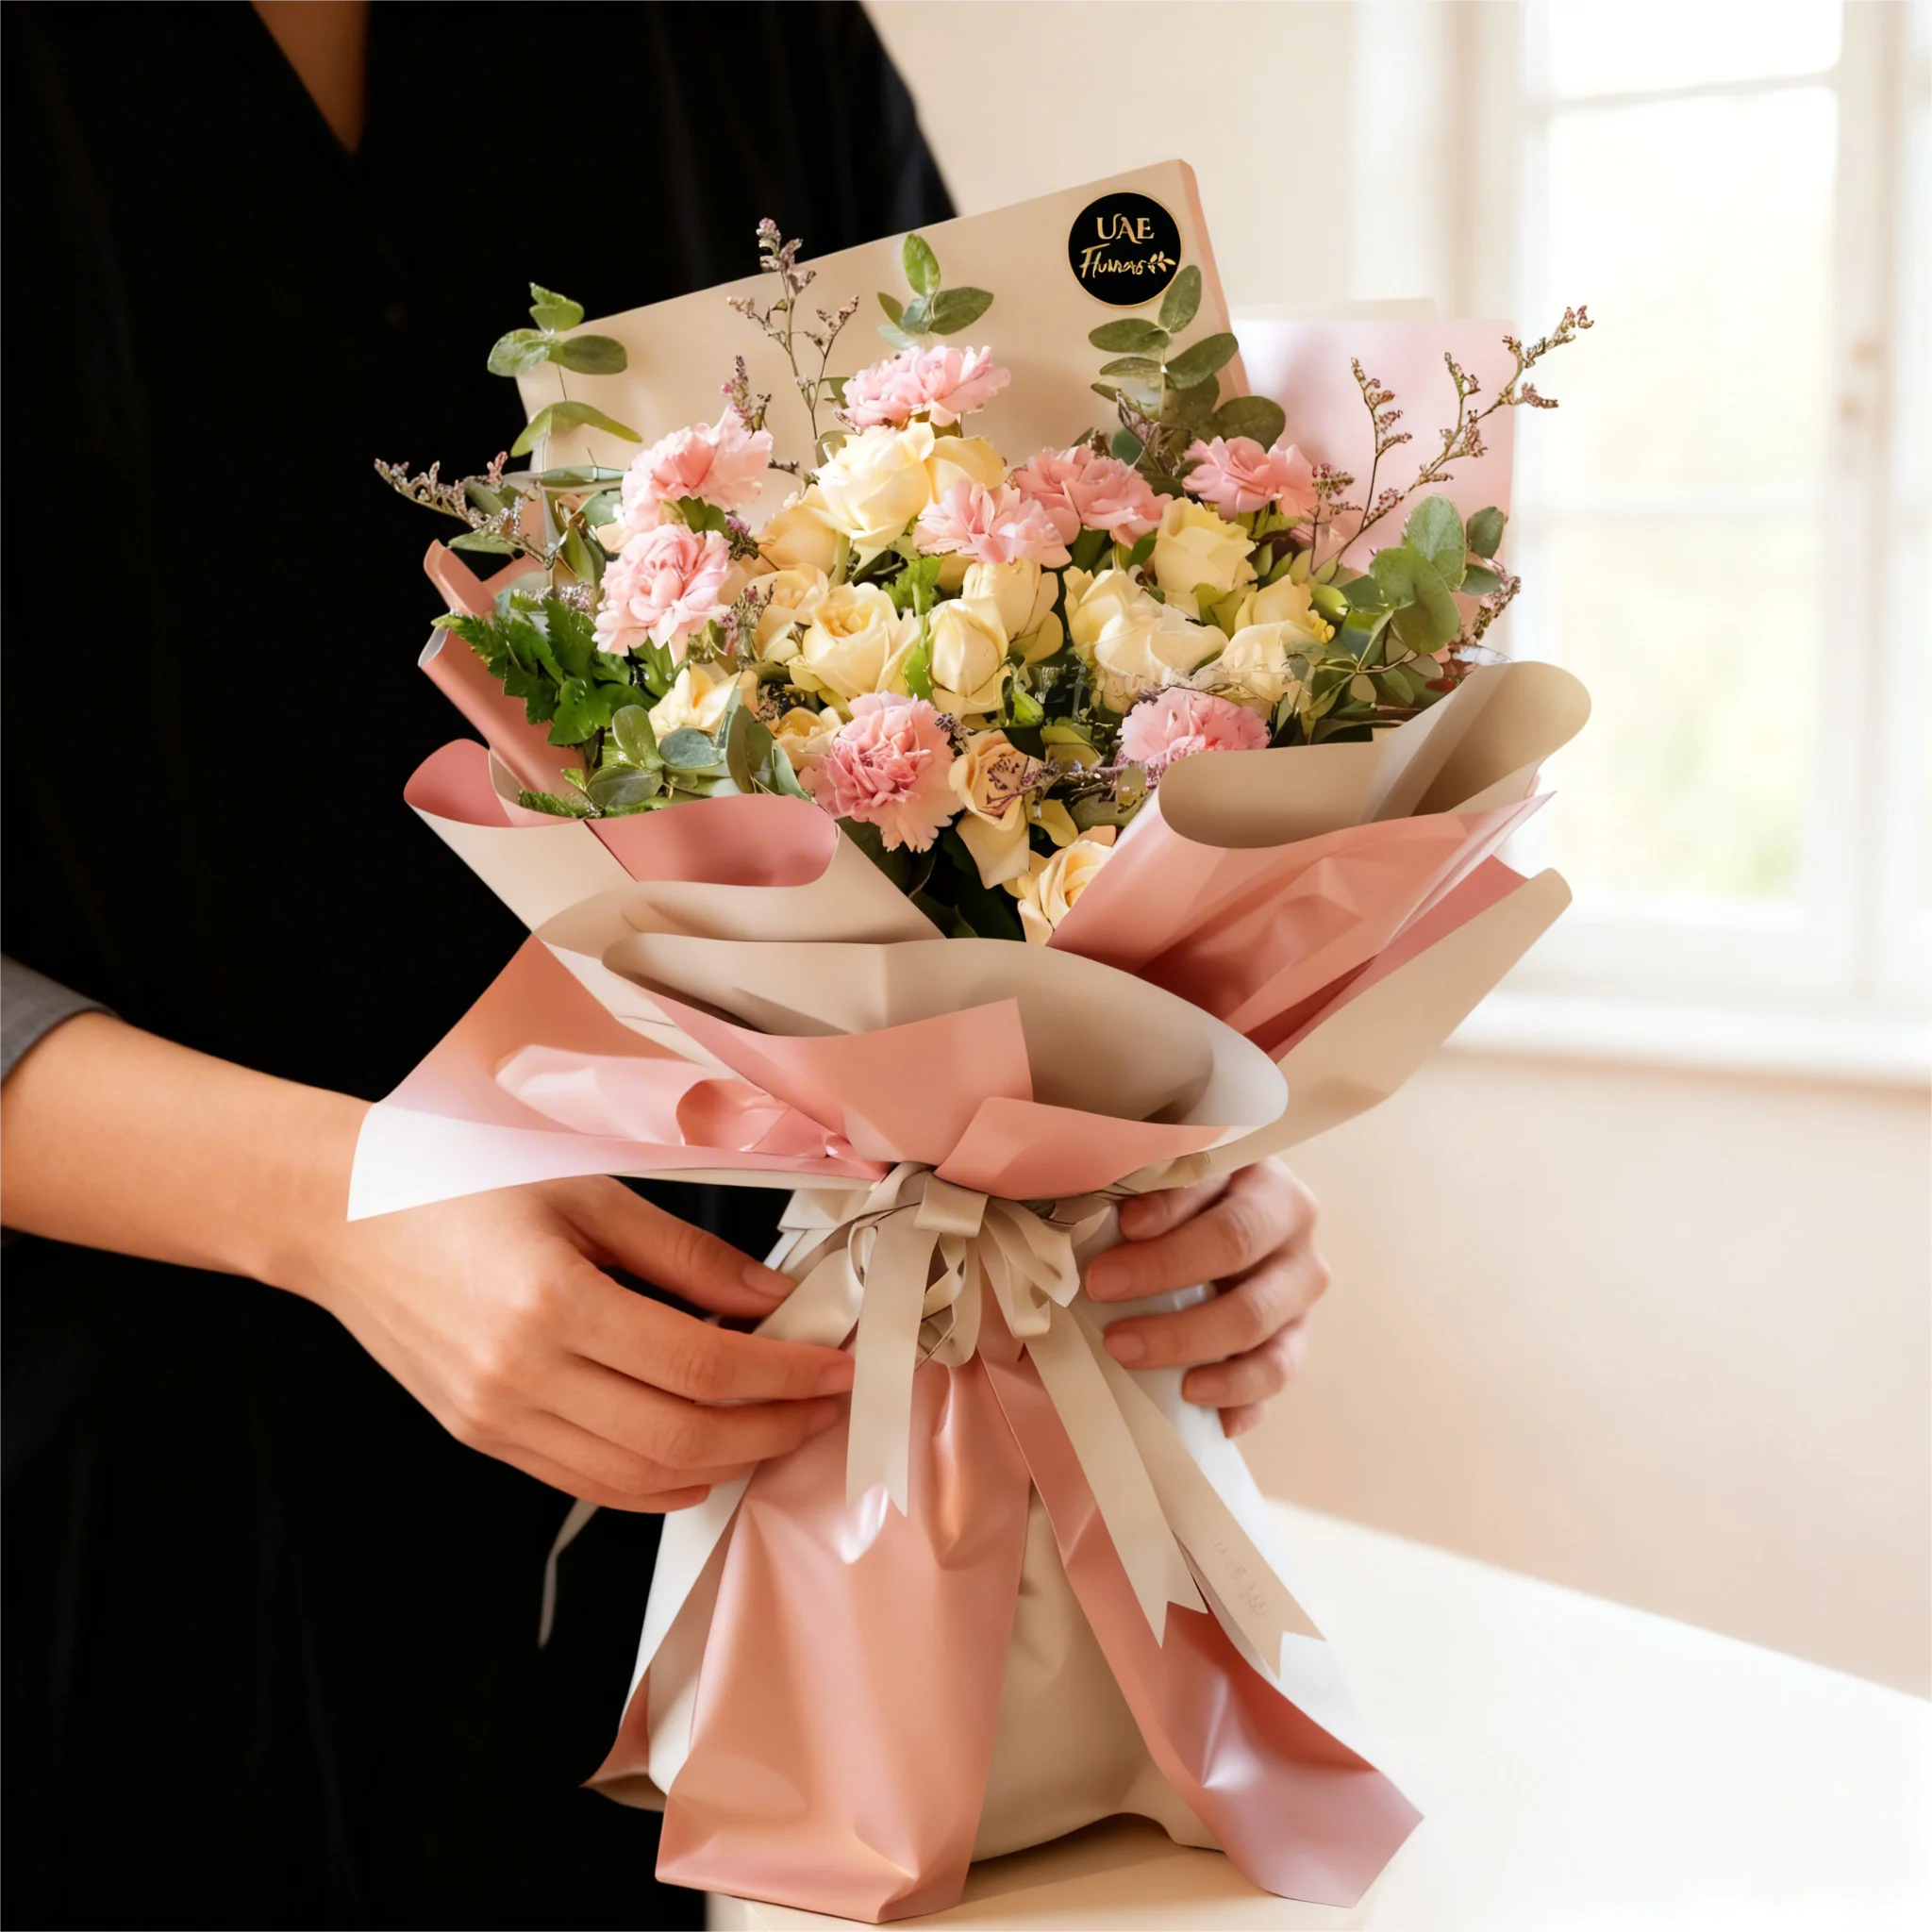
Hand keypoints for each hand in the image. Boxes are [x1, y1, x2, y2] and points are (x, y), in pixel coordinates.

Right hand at [294, 1176, 852, 1511]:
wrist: (343, 1218)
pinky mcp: (485, 1439)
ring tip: (781, 1427)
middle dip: (773, 1428)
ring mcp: (499, 1419)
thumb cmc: (463, 1183)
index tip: (839, 1366)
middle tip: (827, 1405)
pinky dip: (661, 1483)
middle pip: (683, 1437)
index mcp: (553, 1303)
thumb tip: (777, 1299)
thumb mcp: (589, 1194)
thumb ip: (689, 1255)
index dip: (784, 1375)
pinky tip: (706, 1456)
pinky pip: (591, 1484)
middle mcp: (523, 1377)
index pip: (702, 1365)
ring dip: (728, 1462)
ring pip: (642, 1478)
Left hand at [1082, 1160, 1327, 1438]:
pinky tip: (1190, 1400)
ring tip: (1126, 1352)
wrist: (1200, 1249)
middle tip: (1100, 1289)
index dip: (1165, 1206)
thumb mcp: (1142, 1187)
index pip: (1210, 1180)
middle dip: (1164, 1269)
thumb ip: (1117, 1193)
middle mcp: (1288, 1217)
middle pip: (1235, 1243)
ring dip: (1187, 1339)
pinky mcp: (1296, 1338)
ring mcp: (1298, 1282)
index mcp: (1249, 1166)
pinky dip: (1234, 1393)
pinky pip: (1276, 1371)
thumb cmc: (1156, 1212)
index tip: (1120, 1226)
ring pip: (1257, 1316)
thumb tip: (1066, 1222)